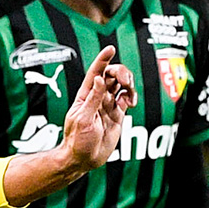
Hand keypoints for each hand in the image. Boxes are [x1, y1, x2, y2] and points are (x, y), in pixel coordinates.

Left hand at [58, 47, 137, 171]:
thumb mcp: (83, 119)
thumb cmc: (77, 140)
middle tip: (124, 81)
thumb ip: (93, 99)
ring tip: (129, 93)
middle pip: (111, 75)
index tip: (110, 48)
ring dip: (128, 83)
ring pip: (121, 85)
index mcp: (86, 95)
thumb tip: (100, 79)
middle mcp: (98, 97)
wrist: (84, 158)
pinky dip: (131, 96)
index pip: (96, 72)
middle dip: (120, 72)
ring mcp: (108, 105)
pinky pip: (126, 98)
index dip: (103, 59)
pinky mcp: (117, 114)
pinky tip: (130, 102)